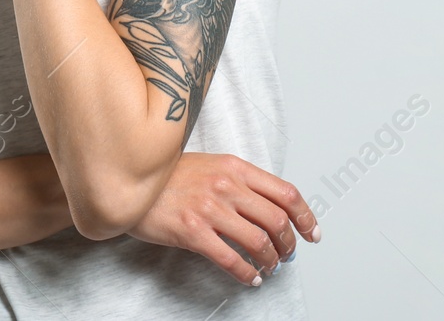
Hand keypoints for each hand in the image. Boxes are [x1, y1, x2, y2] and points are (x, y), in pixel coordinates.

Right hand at [127, 152, 320, 285]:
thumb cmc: (171, 176)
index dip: (305, 216)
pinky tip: (250, 277)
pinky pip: (231, 259)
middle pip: (277, 219)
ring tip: (270, 267)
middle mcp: (227, 186)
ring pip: (258, 241)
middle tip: (288, 254)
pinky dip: (246, 273)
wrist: (131, 179)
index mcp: (236, 167)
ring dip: (271, 260)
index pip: (286, 192)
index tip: (311, 233)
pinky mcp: (192, 231)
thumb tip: (271, 207)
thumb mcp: (213, 165)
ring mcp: (210, 209)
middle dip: (289, 243)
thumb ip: (241, 182)